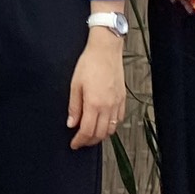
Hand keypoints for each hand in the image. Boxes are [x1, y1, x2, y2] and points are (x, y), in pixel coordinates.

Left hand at [67, 29, 125, 150]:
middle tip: (80, 141)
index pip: (87, 131)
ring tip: (91, 133)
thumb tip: (71, 123)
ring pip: (111, 129)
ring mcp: (117, 103)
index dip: (79, 141)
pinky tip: (103, 123)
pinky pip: (118, 120)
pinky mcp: (122, 99)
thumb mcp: (75, 84)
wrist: (105, 50)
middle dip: (89, 141)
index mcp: (94, 103)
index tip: (74, 144)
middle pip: (100, 134)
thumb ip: (74, 107)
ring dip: (101, 135)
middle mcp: (108, 106)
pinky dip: (110, 126)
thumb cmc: (90, 63)